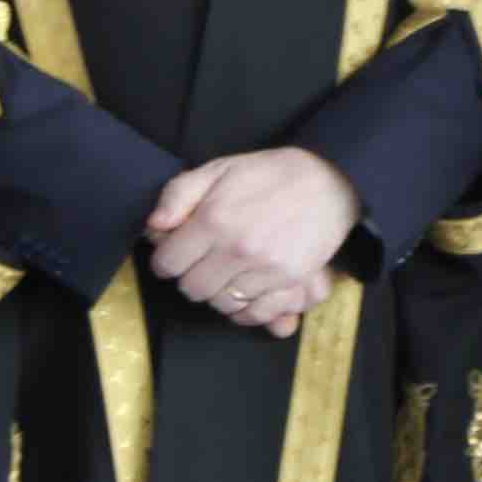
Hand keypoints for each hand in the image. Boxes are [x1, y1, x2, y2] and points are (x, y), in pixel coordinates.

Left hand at [147, 147, 360, 336]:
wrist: (328, 182)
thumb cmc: (269, 174)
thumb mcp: (219, 169)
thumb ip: (179, 194)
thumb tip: (153, 226)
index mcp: (213, 220)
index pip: (167, 263)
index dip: (166, 258)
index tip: (175, 252)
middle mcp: (236, 249)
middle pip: (191, 289)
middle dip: (190, 276)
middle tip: (202, 261)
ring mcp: (264, 268)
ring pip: (220, 304)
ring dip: (218, 291)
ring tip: (228, 271)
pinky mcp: (288, 281)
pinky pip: (252, 312)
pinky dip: (244, 306)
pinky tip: (245, 288)